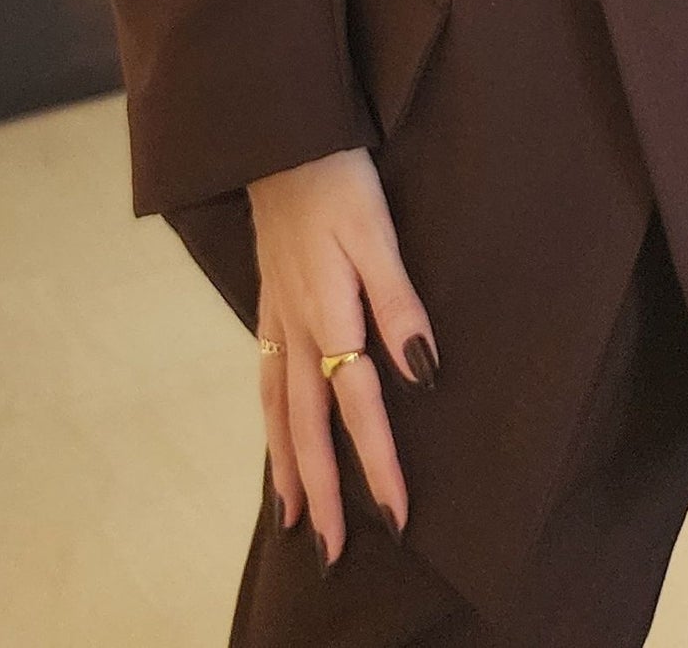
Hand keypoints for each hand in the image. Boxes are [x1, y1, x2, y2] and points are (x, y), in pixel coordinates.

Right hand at [248, 147, 439, 568]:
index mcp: (330, 315)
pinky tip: (275, 433)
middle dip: (323, 492)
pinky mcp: (269, 301)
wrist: (279, 136)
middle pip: (308, 426)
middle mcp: (298, 329)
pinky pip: (265, 379)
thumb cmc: (338, 178)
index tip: (398, 518)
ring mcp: (277, 318)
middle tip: (331, 551)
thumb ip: (399, 303)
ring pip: (278, 410)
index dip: (379, 464)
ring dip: (287, 467)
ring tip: (292, 517)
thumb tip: (422, 374)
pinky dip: (268, 421)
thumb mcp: (378, 233)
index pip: (359, 407)